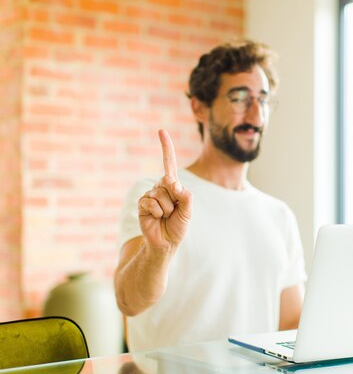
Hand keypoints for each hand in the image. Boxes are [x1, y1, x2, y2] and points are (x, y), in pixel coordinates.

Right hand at [137, 129, 191, 249]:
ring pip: (161, 194)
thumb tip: (171, 182)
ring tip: (165, 217)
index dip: (166, 147)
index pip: (168, 163)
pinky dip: (158, 213)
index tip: (161, 131)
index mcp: (172, 185)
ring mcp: (150, 194)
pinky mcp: (142, 204)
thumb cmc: (178, 226)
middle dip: (175, 199)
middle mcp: (160, 187)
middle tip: (173, 212)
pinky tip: (156, 219)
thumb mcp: (188, 210)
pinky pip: (152, 203)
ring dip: (167, 209)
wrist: (165, 242)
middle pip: (169, 182)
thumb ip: (185, 195)